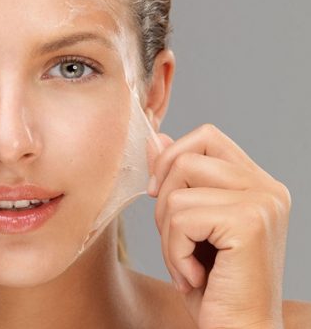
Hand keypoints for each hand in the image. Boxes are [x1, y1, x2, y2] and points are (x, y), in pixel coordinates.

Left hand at [148, 124, 290, 328]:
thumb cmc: (212, 285)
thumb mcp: (188, 224)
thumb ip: (177, 178)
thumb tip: (156, 138)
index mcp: (256, 183)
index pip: (206, 136)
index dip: (172, 158)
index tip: (159, 194)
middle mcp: (266, 187)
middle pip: (187, 156)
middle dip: (164, 199)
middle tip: (175, 239)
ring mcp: (261, 202)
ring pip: (177, 190)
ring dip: (167, 235)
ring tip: (186, 264)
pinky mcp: (249, 223)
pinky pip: (180, 218)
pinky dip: (174, 252)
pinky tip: (194, 277)